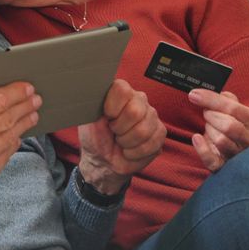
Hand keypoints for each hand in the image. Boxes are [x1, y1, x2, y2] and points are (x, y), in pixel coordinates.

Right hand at [0, 52, 41, 207]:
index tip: (27, 86)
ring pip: (12, 134)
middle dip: (25, 105)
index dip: (15, 92)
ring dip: (25, 121)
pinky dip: (15, 139)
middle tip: (36, 97)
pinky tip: (17, 130)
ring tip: (32, 112)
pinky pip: (8, 151)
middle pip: (8, 117)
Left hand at [77, 79, 165, 193]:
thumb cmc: (95, 138)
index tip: (106, 118)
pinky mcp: (160, 132)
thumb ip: (94, 105)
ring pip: (143, 130)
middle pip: (135, 111)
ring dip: (126, 143)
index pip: (122, 89)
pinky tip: (130, 150)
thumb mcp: (88, 121)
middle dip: (119, 129)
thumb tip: (94, 91)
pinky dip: (135, 152)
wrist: (104, 161)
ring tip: (121, 142)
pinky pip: (152, 143)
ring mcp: (151, 115)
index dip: (113, 107)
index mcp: (119, 92)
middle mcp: (137, 100)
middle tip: (114, 132)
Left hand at [188, 89, 248, 171]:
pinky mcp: (225, 166)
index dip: (211, 100)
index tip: (194, 94)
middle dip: (211, 116)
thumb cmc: (241, 126)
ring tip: (210, 127)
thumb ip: (229, 101)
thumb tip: (216, 94)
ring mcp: (239, 156)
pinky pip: (212, 161)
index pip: (233, 109)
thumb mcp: (242, 111)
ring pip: (221, 141)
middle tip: (207, 113)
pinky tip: (197, 138)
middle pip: (228, 126)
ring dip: (209, 130)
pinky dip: (202, 149)